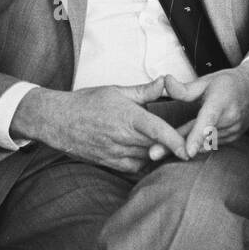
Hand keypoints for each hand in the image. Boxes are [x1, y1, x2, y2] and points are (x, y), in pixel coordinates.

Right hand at [10, 77, 189, 173]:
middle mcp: (123, 138)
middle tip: (192, 143)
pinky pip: (135, 168)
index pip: (158, 131)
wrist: (56, 121)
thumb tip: (167, 81)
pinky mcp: (110, 163)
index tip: (190, 149)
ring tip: (172, 149)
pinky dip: (145, 162)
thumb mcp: (117, 90)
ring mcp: (115, 153)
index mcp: (128, 118)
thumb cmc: (86, 103)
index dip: (176, 142)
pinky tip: (149, 154)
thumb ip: (146, 90)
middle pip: (157, 147)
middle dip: (174, 147)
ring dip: (159, 156)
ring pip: (147, 159)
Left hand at [150, 65, 248, 159]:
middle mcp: (229, 120)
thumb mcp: (207, 80)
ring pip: (203, 143)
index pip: (208, 122)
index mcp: (220, 103)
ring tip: (161, 149)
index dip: (197, 137)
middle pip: (198, 137)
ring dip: (185, 145)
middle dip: (176, 146)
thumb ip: (184, 88)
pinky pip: (210, 144)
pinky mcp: (233, 138)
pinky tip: (184, 144)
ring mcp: (232, 131)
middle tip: (153, 153)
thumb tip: (165, 84)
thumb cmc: (231, 83)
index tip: (186, 151)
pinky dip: (197, 144)